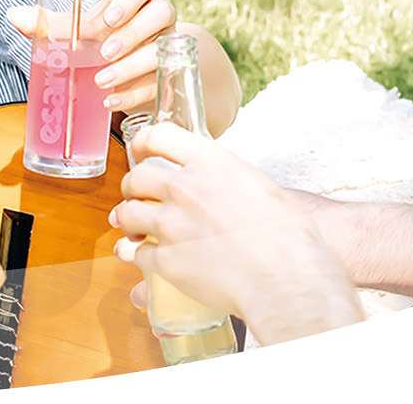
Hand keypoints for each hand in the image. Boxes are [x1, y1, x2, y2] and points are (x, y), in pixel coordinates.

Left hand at [7, 0, 175, 111]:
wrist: (132, 70)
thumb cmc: (104, 40)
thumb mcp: (81, 31)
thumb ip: (53, 24)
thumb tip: (14, 15)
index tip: (107, 19)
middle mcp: (156, 18)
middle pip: (161, 13)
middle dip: (131, 34)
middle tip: (104, 52)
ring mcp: (168, 45)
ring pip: (162, 49)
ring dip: (132, 66)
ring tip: (103, 80)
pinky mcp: (170, 75)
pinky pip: (159, 82)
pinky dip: (133, 93)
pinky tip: (110, 102)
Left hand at [111, 124, 361, 343]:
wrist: (284, 276)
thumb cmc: (286, 234)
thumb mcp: (258, 186)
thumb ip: (230, 177)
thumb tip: (224, 182)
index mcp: (210, 163)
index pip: (159, 136)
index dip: (144, 142)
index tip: (141, 151)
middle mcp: (184, 189)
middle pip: (137, 177)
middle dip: (132, 186)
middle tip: (137, 195)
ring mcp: (171, 225)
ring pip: (128, 213)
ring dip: (126, 219)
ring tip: (131, 227)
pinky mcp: (166, 260)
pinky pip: (136, 253)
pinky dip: (134, 254)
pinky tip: (138, 256)